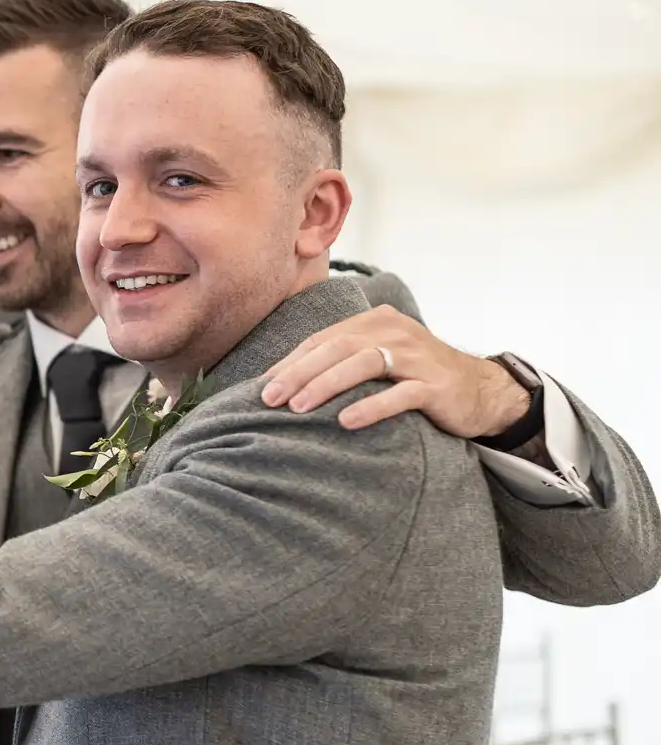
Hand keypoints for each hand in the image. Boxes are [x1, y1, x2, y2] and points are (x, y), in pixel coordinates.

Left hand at [260, 305, 530, 437]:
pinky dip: (371, 407)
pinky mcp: (436, 385)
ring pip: (363, 365)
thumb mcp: (380, 360)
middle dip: (298, 373)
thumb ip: (343, 362)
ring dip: (325, 385)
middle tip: (270, 398)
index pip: (323, 339)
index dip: (290, 362)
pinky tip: (346, 421)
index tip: (262, 386)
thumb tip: (286, 382)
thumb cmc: (418, 377)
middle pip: (337, 348)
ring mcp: (417, 356)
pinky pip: (399, 394)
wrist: (483, 391)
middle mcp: (394, 332)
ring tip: (297, 407)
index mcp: (375, 322)